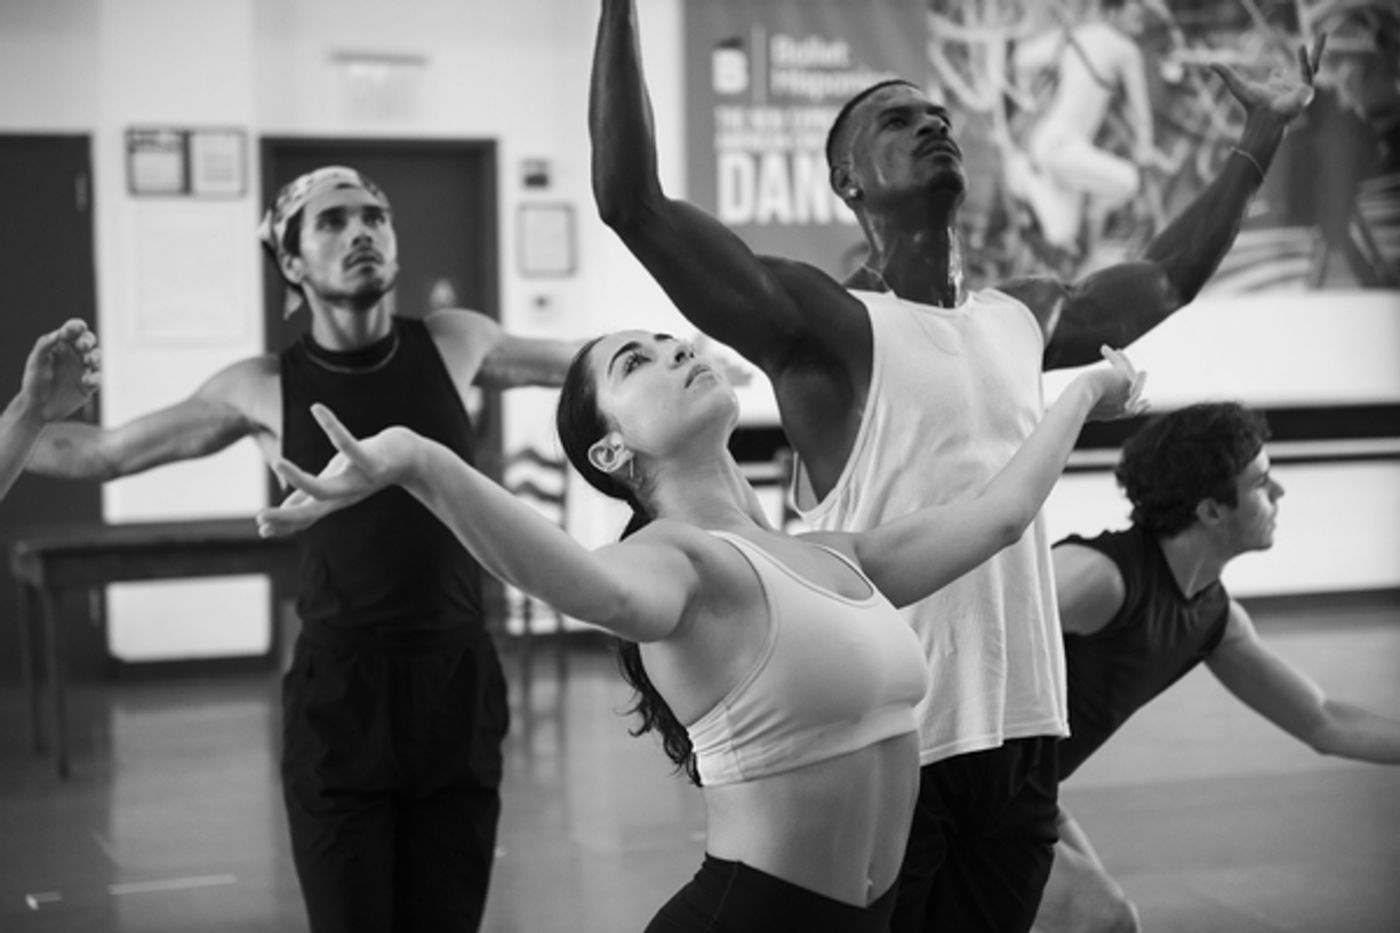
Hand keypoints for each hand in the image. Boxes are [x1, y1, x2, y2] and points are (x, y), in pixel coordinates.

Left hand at [16, 319, 100, 422]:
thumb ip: (44, 345)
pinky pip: (99, 377)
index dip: (76, 327)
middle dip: (87, 340)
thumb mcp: (35, 362)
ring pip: (97, 356)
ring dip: (95, 356)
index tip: (77, 328)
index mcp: (60, 346)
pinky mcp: (89, 384)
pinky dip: (96, 377)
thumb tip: (58, 334)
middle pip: (88, 340)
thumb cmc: (34, 383)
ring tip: (89, 361)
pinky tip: (86, 380)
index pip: (71, 331)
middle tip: (83, 346)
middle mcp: (74, 355)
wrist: (37, 408)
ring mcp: (83, 369)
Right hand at [255, 403, 420, 536]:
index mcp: (334, 499)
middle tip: (260, 518)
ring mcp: (359, 479)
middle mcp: (346, 494)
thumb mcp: (335, 481)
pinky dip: (332, 427)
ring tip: (277, 463)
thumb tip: (284, 508)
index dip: (284, 525)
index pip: (306, 517)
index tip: (260, 530)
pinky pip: (349, 444)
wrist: (409, 457)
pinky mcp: (373, 460)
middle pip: (314, 511)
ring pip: (328, 488)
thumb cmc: (366, 468)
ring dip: (301, 480)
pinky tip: (316, 408)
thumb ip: (310, 495)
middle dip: (287, 517)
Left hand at [1083, 345, 1148, 421]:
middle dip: (1141, 381)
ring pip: (1130, 375)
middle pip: (1137, 391)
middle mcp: (1125, 405)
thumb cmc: (1077, 409)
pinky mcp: (1126, 380)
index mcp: (1115, 414)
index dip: (1141, 406)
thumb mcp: (1085, 414)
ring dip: (1124, 362)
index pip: (1133, 412)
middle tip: (1144, 372)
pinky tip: (1104, 349)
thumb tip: (1082, 417)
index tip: (1147, 402)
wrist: (1081, 401)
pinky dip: (1112, 356)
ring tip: (1119, 352)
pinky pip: (1121, 364)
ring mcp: (1128, 393)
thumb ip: (1089, 414)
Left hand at [1207, 34, 1325, 122]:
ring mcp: (1300, 88)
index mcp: (1274, 88)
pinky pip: (1309, 70)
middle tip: (1305, 44)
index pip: (1278, 78)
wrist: (1265, 118)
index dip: (1277, 75)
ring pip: (1313, 65)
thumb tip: (1209, 63)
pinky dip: (1305, 59)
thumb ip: (1225, 73)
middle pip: (1299, 68)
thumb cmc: (1252, 105)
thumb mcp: (1237, 84)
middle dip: (1306, 56)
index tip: (1276, 71)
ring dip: (1318, 50)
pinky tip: (1301, 47)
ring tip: (1323, 34)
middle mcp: (1288, 88)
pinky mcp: (1307, 90)